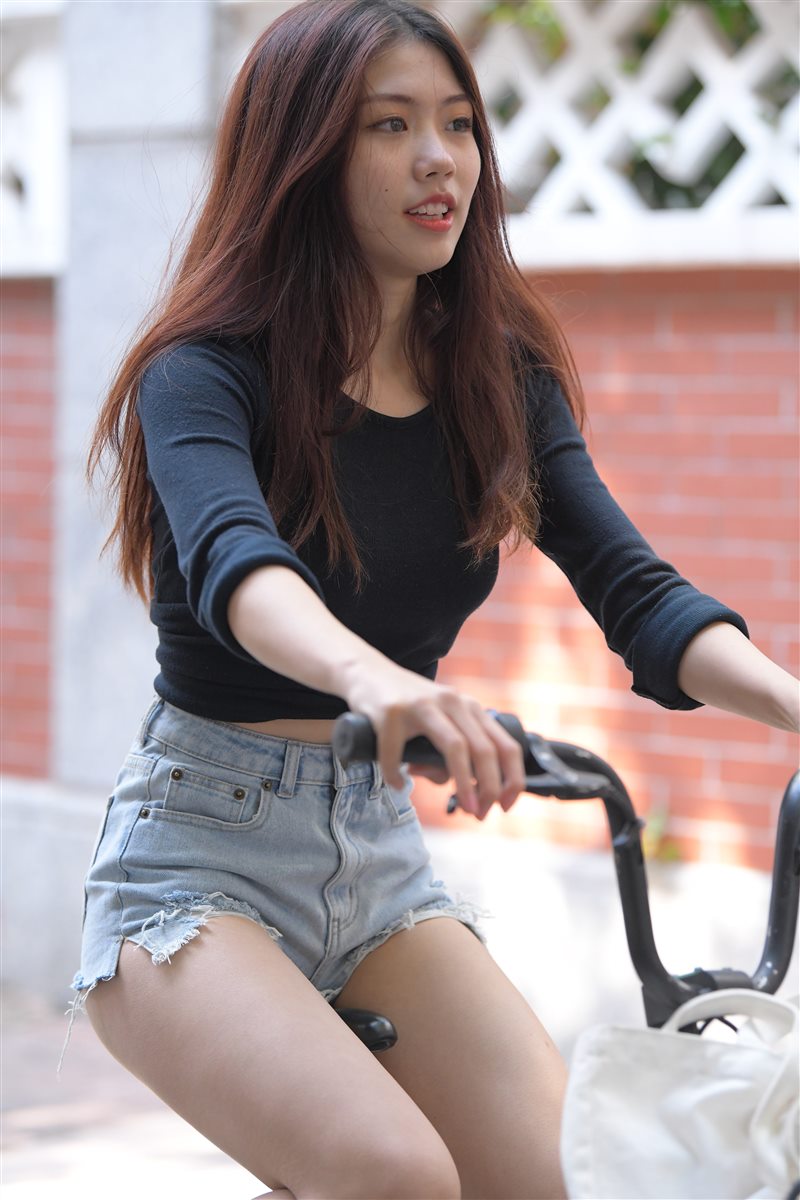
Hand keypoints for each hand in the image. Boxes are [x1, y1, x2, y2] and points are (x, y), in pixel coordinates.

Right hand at [342, 654, 524, 818]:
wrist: (366, 672)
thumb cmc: (407, 706)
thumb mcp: (437, 724)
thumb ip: (448, 754)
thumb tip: (447, 783)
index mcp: (468, 708)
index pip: (505, 745)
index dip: (512, 779)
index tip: (506, 805)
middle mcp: (451, 702)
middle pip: (484, 749)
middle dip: (490, 788)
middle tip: (482, 813)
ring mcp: (422, 705)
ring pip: (455, 748)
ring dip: (464, 784)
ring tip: (463, 807)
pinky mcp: (391, 712)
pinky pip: (397, 755)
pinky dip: (397, 776)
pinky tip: (397, 782)